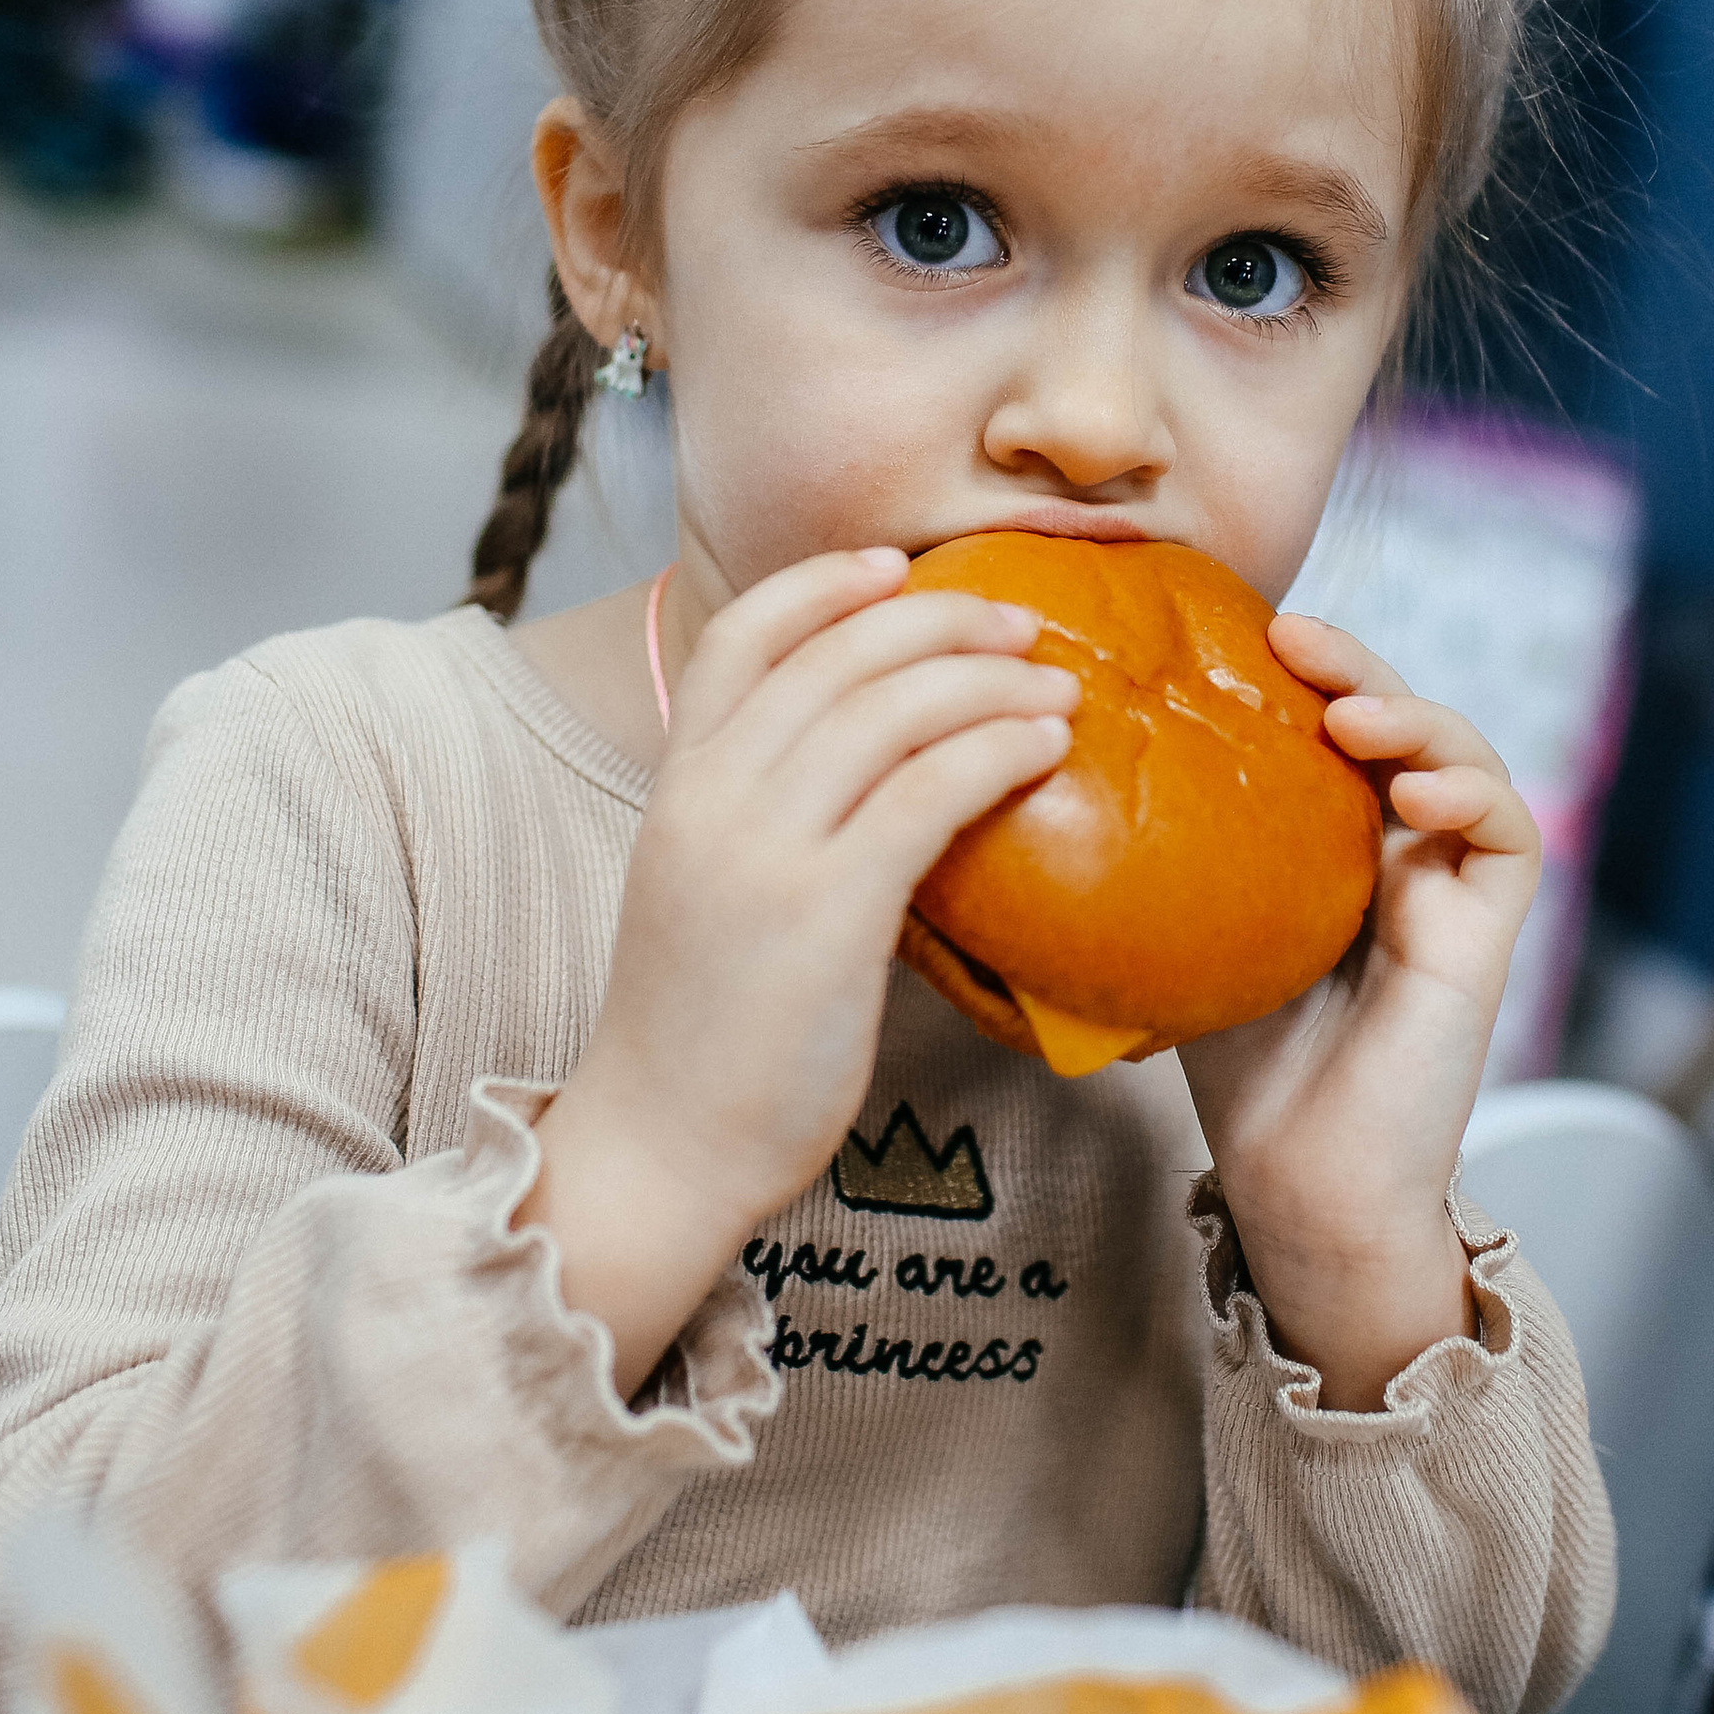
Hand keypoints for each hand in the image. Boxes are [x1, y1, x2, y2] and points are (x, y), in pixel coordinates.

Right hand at [520, 548, 1075, 1391]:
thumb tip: (870, 773)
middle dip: (939, 619)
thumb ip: (761, 819)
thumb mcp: (703, 891)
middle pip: (838, 655)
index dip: (821, 584)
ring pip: (893, 708)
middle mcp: (712, 799)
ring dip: (988, 678)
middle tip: (1018, 622)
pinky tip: (1044, 749)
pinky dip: (997, 750)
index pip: (739, 637)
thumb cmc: (698, 1035)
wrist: (659, 1148)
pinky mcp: (827, 912)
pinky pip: (931, 792)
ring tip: (1053, 684)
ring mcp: (765, 851)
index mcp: (675, 786)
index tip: (892, 566)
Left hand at [1178, 612, 1542, 1411]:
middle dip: (1352, 663)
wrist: (1298, 1185)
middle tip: (1291, 635)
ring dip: (1415, 715)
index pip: (1322, 723)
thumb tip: (1033, 771)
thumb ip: (1153, 860)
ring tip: (1352, 713)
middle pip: (1394, 718)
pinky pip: (1508, 835)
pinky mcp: (1484, 934)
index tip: (1234, 631)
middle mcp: (1391, 851)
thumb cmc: (1237, 1075)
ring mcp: (1444, 888)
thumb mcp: (1181, 935)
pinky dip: (1472, 790)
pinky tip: (1414, 786)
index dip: (1292, 668)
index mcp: (1324, 844)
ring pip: (1461, 757)